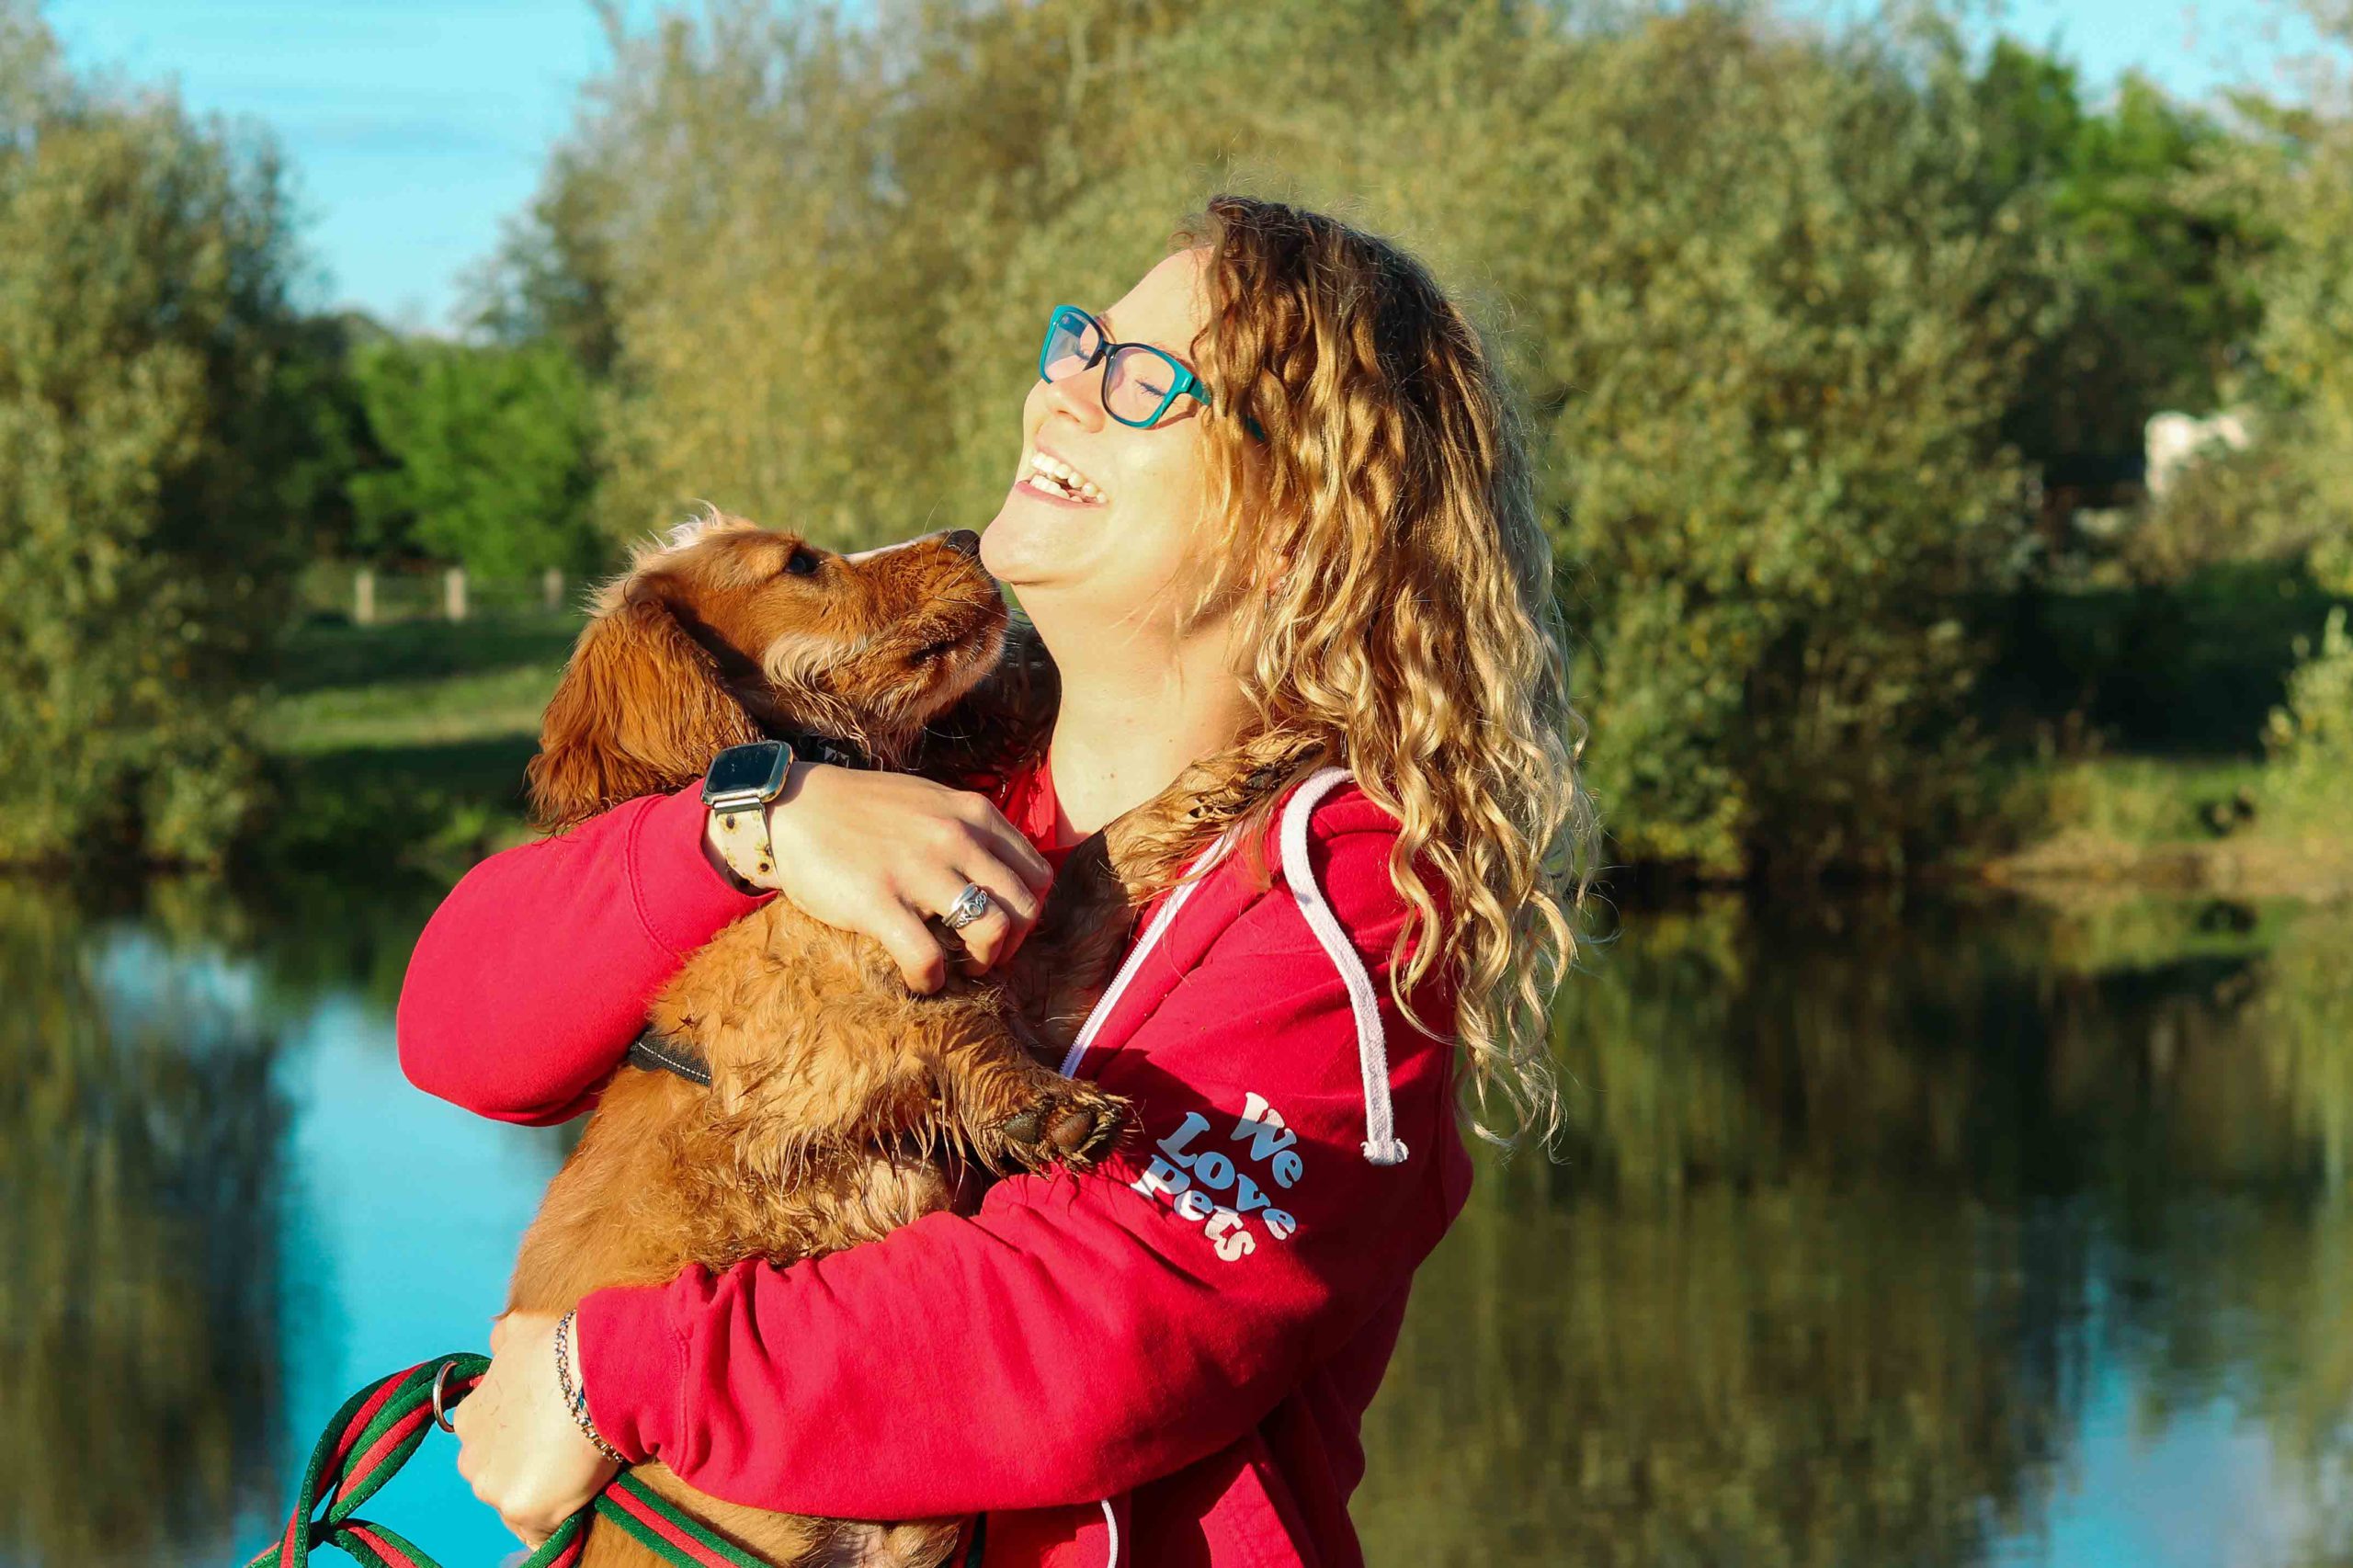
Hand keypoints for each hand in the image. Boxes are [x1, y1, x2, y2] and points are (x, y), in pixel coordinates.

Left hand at [451, 1312, 618, 1548]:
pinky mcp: (524, 1510)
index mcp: (470, 1416)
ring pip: (518, 1502)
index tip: (552, 1427)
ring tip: (580, 1470)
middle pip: (498, 1475)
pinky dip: (558, 1522)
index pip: (491, 1441)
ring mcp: (493, 1486)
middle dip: (526, 1466)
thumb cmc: (564, 1346)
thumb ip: (503, 1343)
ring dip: (542, 1492)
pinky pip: (540, 1534)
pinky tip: (580, 1502)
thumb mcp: (520, 1331)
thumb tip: (499, 1338)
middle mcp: (471, 1456)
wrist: (595, 1368)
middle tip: (567, 1449)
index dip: (523, 1436)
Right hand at [706, 762, 1052, 992]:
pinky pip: (928, 959)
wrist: (791, 806)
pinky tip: (918, 979)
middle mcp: (955, 838)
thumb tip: (1003, 871)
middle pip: (1023, 908)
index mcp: (973, 814)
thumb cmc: (861, 810)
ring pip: (991, 930)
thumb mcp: (931, 800)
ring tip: (957, 967)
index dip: (1028, 914)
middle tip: (981, 955)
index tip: (1005, 929)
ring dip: (981, 962)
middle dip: (1011, 944)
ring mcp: (918, 869)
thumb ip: (970, 828)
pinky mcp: (879, 901)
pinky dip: (931, 980)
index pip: (1037, 875)